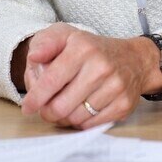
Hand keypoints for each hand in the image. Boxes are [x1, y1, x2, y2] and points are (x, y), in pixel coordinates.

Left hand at [20, 24, 154, 129]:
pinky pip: (91, 125)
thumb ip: (46, 43)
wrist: (134, 60)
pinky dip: (81, 122)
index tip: (27, 107)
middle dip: (47, 112)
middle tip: (46, 109)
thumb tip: (33, 58)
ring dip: (64, 118)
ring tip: (63, 108)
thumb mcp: (67, 35)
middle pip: (61, 106)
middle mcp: (100, 67)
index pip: (51, 81)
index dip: (35, 98)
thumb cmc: (93, 49)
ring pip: (75, 119)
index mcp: (82, 48)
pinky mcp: (123, 105)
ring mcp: (114, 87)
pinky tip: (80, 110)